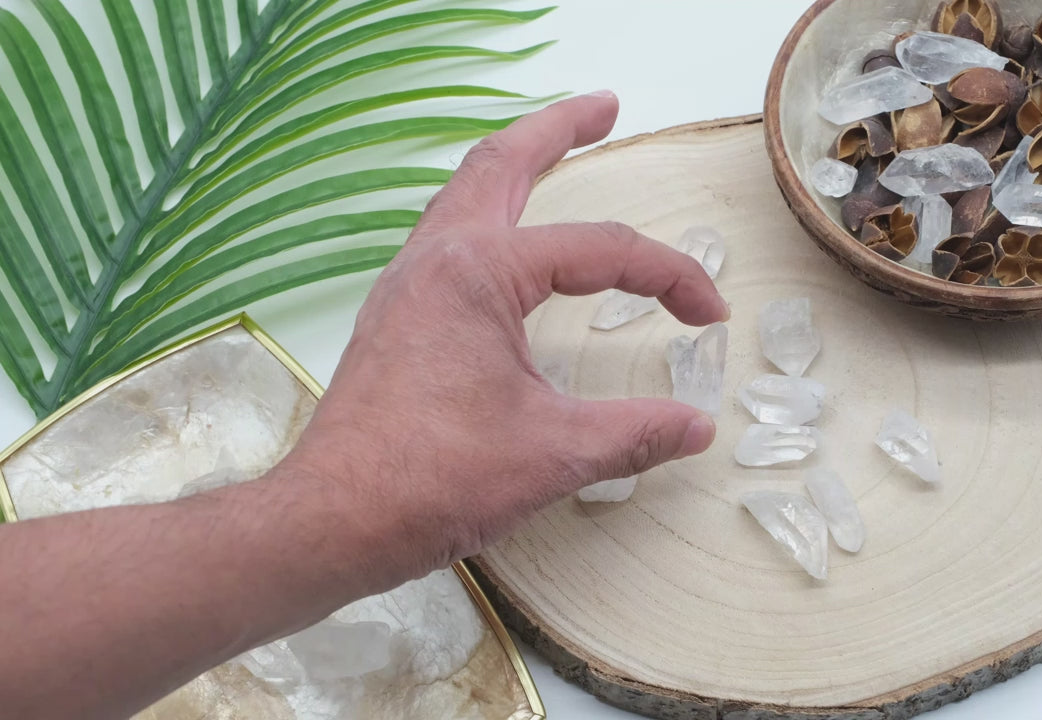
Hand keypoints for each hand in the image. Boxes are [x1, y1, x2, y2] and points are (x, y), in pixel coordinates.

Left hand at [284, 92, 728, 583]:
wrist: (332, 520)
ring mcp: (407, 284)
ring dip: (514, 165)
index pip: (600, 250)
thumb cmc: (430, 481)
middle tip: (607, 109)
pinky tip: (505, 244)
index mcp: (479, 272)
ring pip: (465, 194)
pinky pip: (446, 236)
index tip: (710, 315)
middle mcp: (436, 259)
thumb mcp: (552, 453)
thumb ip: (633, 433)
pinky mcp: (396, 316)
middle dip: (559, 129)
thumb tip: (696, 428)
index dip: (668, 276)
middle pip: (503, 163)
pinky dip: (486, 215)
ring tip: (554, 150)